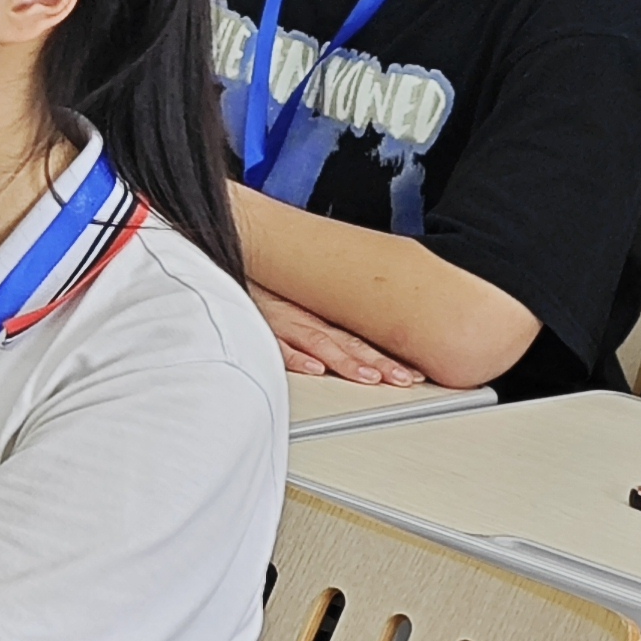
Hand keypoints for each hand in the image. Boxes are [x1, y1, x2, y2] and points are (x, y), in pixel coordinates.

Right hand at [248, 284, 421, 385]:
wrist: (224, 260)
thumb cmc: (258, 286)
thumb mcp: (292, 300)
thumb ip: (316, 323)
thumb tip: (350, 344)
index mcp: (318, 315)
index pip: (361, 339)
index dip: (389, 356)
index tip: (415, 374)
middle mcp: (306, 317)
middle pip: (349, 343)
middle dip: (380, 362)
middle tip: (405, 379)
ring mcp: (283, 321)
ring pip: (321, 343)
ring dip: (347, 362)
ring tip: (370, 377)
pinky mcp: (257, 324)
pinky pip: (277, 344)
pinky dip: (296, 356)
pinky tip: (314, 368)